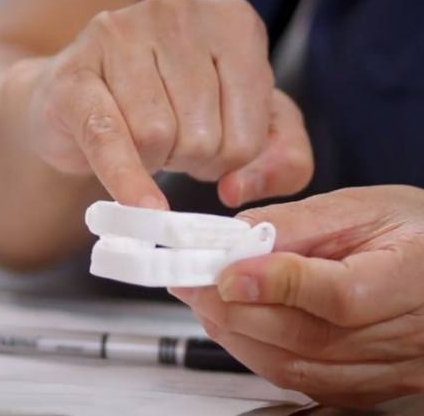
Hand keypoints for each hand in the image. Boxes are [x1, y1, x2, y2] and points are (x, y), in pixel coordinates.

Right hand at [15, 0, 311, 207]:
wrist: (91, 99)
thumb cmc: (173, 109)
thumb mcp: (249, 128)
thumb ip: (282, 159)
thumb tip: (239, 189)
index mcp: (234, 24)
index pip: (251, 132)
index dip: (228, 159)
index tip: (207, 144)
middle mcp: (179, 12)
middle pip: (204, 136)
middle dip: (189, 159)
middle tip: (171, 142)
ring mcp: (121, 34)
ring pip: (158, 137)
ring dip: (152, 160)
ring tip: (141, 138)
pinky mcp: (75, 72)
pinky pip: (109, 138)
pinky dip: (126, 178)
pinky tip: (140, 204)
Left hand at [170, 185, 423, 407]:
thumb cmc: (409, 228)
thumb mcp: (360, 207)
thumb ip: (299, 223)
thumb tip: (238, 237)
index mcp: (412, 278)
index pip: (338, 295)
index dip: (276, 284)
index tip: (227, 271)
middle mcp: (406, 337)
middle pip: (306, 338)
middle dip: (234, 309)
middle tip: (191, 281)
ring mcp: (388, 371)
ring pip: (293, 367)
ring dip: (236, 334)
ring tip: (202, 299)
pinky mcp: (366, 385)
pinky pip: (299, 379)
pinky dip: (255, 352)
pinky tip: (232, 325)